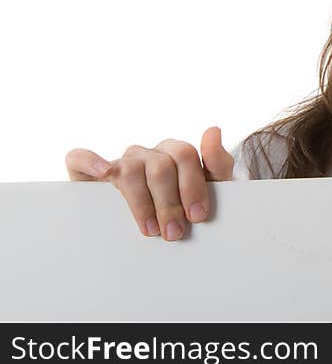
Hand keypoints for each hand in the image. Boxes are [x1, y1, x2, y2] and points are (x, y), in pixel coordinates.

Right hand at [65, 126, 233, 240]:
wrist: (162, 230)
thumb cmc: (185, 207)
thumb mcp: (211, 188)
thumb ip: (217, 162)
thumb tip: (214, 130)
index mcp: (176, 153)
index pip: (185, 156)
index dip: (192, 186)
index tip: (197, 216)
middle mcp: (149, 154)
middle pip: (160, 167)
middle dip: (169, 203)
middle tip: (174, 233)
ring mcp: (121, 161)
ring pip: (130, 170)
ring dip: (141, 202)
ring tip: (150, 230)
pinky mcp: (88, 172)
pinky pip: (82, 158)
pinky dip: (90, 161)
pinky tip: (102, 173)